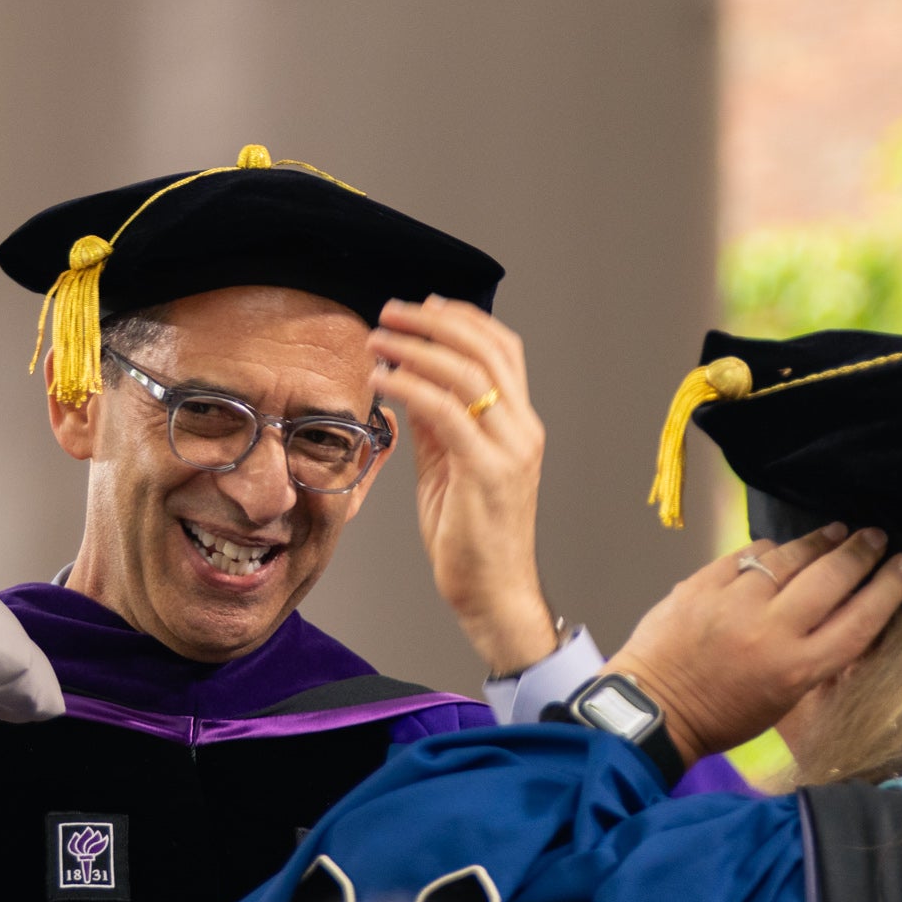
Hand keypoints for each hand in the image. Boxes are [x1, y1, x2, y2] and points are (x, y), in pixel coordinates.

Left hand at [371, 297, 557, 672]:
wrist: (495, 594)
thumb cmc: (471, 536)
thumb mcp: (449, 466)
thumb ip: (437, 423)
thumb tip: (410, 380)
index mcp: (519, 425)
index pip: (502, 349)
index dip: (463, 319)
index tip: (422, 307)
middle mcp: (523, 430)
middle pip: (487, 349)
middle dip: (435, 321)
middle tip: (391, 312)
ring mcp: (510, 450)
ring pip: (468, 372)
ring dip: (417, 347)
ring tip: (378, 339)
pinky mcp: (487, 473)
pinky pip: (446, 412)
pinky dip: (410, 387)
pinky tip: (382, 380)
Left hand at [606, 526, 901, 763]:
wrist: (654, 708)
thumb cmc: (724, 714)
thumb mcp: (785, 700)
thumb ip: (816, 656)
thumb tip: (845, 612)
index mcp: (798, 668)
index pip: (861, 618)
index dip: (891, 586)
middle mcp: (772, 630)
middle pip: (833, 576)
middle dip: (861, 551)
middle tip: (876, 537)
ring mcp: (735, 602)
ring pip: (792, 556)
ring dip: (821, 541)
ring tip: (838, 532)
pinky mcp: (703, 583)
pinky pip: (750, 554)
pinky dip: (772, 550)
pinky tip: (782, 550)